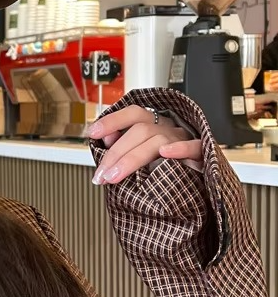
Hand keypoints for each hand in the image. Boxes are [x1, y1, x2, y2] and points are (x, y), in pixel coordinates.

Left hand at [86, 105, 202, 184]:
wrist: (200, 182)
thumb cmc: (166, 166)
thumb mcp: (141, 154)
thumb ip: (123, 145)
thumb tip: (106, 139)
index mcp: (154, 124)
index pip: (132, 113)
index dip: (112, 120)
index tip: (92, 133)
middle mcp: (168, 128)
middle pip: (140, 130)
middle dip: (116, 153)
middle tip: (101, 174)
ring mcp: (185, 139)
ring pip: (158, 141)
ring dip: (132, 159)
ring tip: (115, 176)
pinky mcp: (203, 154)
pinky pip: (194, 147)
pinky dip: (180, 149)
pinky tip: (165, 153)